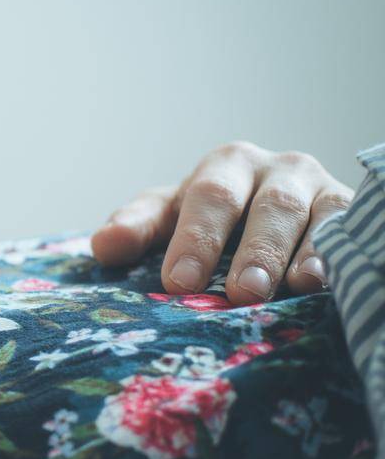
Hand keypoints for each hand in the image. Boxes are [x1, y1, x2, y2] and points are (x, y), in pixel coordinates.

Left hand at [90, 141, 352, 305]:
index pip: (210, 198)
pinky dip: (345, 253)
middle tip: (242, 293)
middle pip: (270, 206)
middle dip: (256, 250)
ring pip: (321, 217)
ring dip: (308, 253)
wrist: (270, 212)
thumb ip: (138, 227)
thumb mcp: (171, 216)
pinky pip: (354, 229)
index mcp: (228, 165)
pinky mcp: (354, 213)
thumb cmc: (210, 218)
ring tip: (297, 288)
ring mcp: (323, 190)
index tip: (179, 282)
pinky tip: (334, 282)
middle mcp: (281, 170)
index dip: (196, 239)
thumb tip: (104, 245)